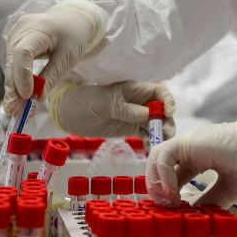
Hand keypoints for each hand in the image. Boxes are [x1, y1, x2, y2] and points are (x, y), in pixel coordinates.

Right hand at [4, 0, 107, 101]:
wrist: (71, 19)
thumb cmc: (73, 37)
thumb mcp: (68, 58)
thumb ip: (51, 77)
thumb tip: (37, 99)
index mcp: (40, 28)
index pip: (23, 53)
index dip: (22, 76)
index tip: (27, 97)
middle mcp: (21, 28)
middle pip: (13, 61)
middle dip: (14, 88)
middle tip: (13, 112)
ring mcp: (14, 33)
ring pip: (11, 64)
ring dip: (14, 87)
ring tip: (17, 109)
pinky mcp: (12, 40)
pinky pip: (12, 62)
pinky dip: (16, 79)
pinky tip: (19, 96)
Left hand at [47, 77, 175, 137]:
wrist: (69, 114)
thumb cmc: (84, 100)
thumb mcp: (104, 103)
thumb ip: (124, 108)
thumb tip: (147, 114)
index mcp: (134, 89)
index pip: (158, 92)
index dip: (167, 101)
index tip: (167, 113)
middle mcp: (138, 102)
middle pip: (161, 110)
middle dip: (167, 121)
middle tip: (167, 135)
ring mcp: (135, 116)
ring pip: (156, 123)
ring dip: (161, 132)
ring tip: (161, 143)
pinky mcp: (129, 128)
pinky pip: (146, 134)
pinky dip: (151, 140)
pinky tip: (151, 147)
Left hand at [146, 105, 236, 207]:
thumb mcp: (229, 190)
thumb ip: (210, 200)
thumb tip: (194, 215)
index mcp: (201, 155)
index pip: (173, 172)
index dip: (168, 191)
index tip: (173, 210)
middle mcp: (192, 147)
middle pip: (160, 163)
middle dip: (157, 186)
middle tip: (164, 207)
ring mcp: (190, 141)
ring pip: (157, 156)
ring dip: (156, 181)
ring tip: (168, 201)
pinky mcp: (191, 141)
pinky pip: (164, 155)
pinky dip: (162, 174)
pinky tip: (172, 192)